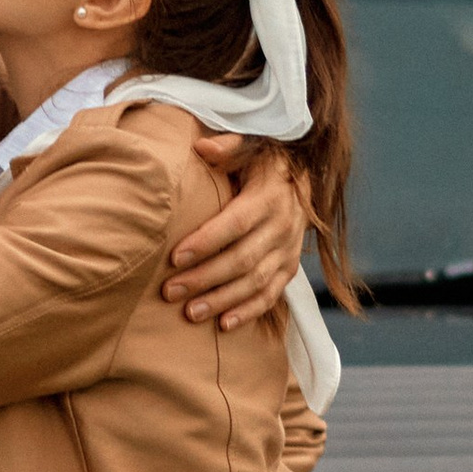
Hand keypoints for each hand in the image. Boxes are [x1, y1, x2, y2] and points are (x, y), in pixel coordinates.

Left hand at [165, 137, 312, 329]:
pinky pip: (272, 295)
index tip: (175, 258)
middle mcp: (283, 226)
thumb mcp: (253, 146)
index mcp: (270, 197)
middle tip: (170, 291)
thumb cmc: (265, 161)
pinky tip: (224, 325)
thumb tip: (202, 147)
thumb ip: (229, 147)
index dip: (207, 242)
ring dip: (222, 300)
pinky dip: (249, 312)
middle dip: (205, 278)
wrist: (302, 177)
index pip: (236, 223)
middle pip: (242, 259)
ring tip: (189, 313)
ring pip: (256, 282)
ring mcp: (288, 250)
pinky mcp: (289, 267)